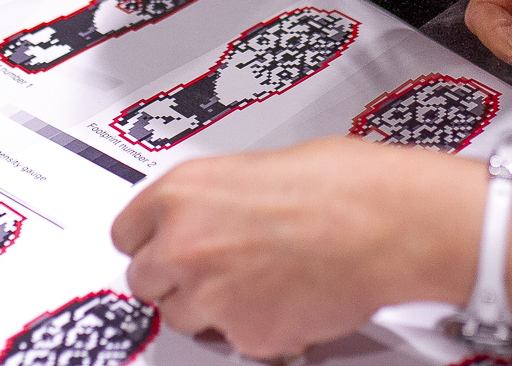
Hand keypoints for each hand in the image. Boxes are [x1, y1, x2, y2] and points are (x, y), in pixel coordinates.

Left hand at [112, 137, 481, 359]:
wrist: (387, 224)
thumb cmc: (343, 186)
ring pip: (183, 318)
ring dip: (210, 307)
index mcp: (181, 192)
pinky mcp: (245, 335)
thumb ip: (215, 199)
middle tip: (215, 269)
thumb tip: (210, 216)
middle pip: (143, 281)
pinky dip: (255, 330)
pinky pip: (233, 343)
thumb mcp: (257, 168)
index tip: (163, 246)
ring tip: (258, 282)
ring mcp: (210, 294)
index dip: (152, 241)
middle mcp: (183, 243)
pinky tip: (286, 299)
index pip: (125, 233)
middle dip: (176, 278)